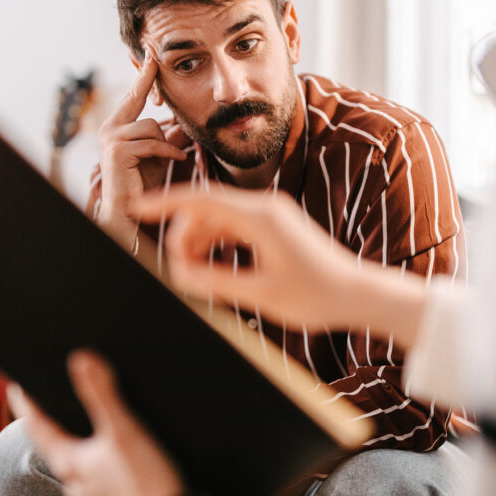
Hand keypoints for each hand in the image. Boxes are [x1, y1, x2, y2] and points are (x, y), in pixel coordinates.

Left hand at [9, 352, 189, 495]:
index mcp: (72, 463)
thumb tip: (80, 359)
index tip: (17, 386)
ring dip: (72, 453)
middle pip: (54, 450)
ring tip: (76, 438)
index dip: (26, 406)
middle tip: (45, 409)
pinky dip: (94, 473)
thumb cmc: (147, 478)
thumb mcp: (123, 429)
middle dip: (48, 429)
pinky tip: (107, 470)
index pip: (38, 429)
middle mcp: (77, 484)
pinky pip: (95, 488)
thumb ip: (101, 394)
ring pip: (74, 473)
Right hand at [96, 49, 186, 241]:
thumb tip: (187, 122)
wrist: (129, 210)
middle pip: (136, 99)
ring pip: (151, 126)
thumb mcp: (161, 154)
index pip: (133, 97)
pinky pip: (152, 142)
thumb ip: (171, 136)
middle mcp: (109, 128)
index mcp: (117, 126)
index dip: (142, 76)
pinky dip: (168, 153)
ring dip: (166, 143)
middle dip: (146, 78)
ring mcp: (110, 138)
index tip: (150, 55)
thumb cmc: (143, 182)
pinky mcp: (117, 151)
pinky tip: (176, 160)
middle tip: (154, 56)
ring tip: (172, 158)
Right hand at [135, 185, 430, 345]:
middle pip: (205, 209)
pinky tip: (214, 271)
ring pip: (217, 219)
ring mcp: (270, 214)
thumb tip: (179, 275)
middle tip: (180, 274)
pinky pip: (232, 226)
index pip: (202, 199)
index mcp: (261, 218)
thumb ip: (216, 283)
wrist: (357, 293)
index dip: (166, 202)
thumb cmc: (317, 296)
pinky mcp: (273, 226)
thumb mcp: (261, 295)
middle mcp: (265, 207)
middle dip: (184, 236)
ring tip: (197, 279)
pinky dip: (216, 245)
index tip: (138, 208)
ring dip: (199, 243)